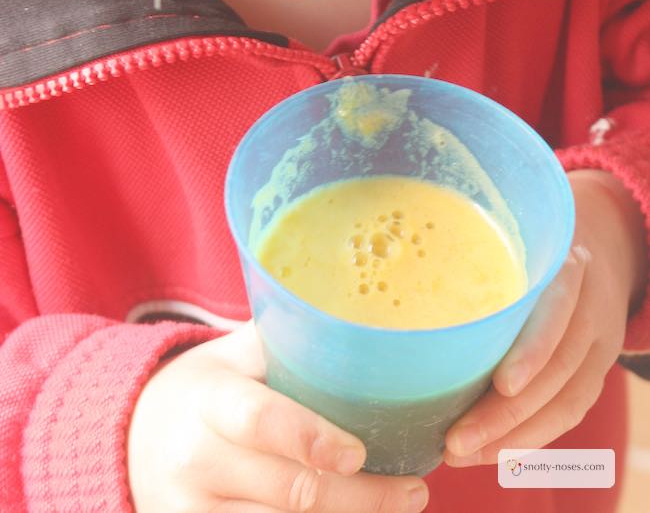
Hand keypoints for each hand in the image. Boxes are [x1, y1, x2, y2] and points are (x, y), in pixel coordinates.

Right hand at [128, 320, 429, 512]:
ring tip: (397, 506)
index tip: (361, 452)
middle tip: (414, 490)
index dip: (313, 439)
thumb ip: (284, 338)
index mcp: (208, 399)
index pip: (261, 421)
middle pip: (289, 490)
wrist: (134, 434)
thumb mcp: (232, 354)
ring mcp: (190, 511)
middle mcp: (194, 460)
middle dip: (362, 498)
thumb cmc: (203, 387)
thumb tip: (354, 318)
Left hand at [443, 169, 646, 466]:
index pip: (556, 310)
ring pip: (565, 401)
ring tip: (461, 455)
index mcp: (563, 266)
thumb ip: (457, 257)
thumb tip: (378, 274)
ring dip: (514, 438)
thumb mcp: (498, 240)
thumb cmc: (520, 250)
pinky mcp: (593, 372)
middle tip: (454, 441)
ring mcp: (596, 342)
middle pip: (558, 369)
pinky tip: (492, 453)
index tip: (501, 385)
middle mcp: (588, 306)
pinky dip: (531, 440)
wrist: (587, 258)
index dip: (532, 351)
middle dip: (507, 414)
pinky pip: (568, 413)